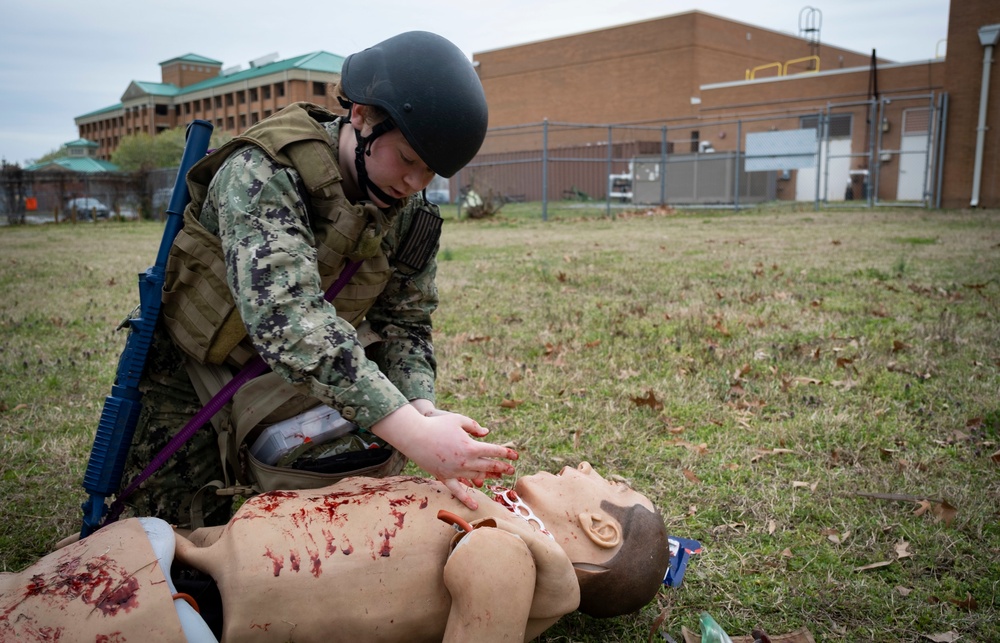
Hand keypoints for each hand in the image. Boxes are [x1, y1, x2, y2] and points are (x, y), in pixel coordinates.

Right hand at [371, 404, 517, 509]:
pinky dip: (466, 498)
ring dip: (489, 478)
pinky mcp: (444, 476)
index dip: (507, 453)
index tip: (515, 456)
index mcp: (471, 446)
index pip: (494, 451)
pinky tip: (475, 505)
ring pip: (476, 477)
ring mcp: (455, 471)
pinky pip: (457, 490)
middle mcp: (465, 461)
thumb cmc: (437, 425)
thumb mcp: (458, 420)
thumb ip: (474, 426)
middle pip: (489, 466)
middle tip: (511, 470)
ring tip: (498, 478)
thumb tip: (486, 433)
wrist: (414, 436)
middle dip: (502, 468)